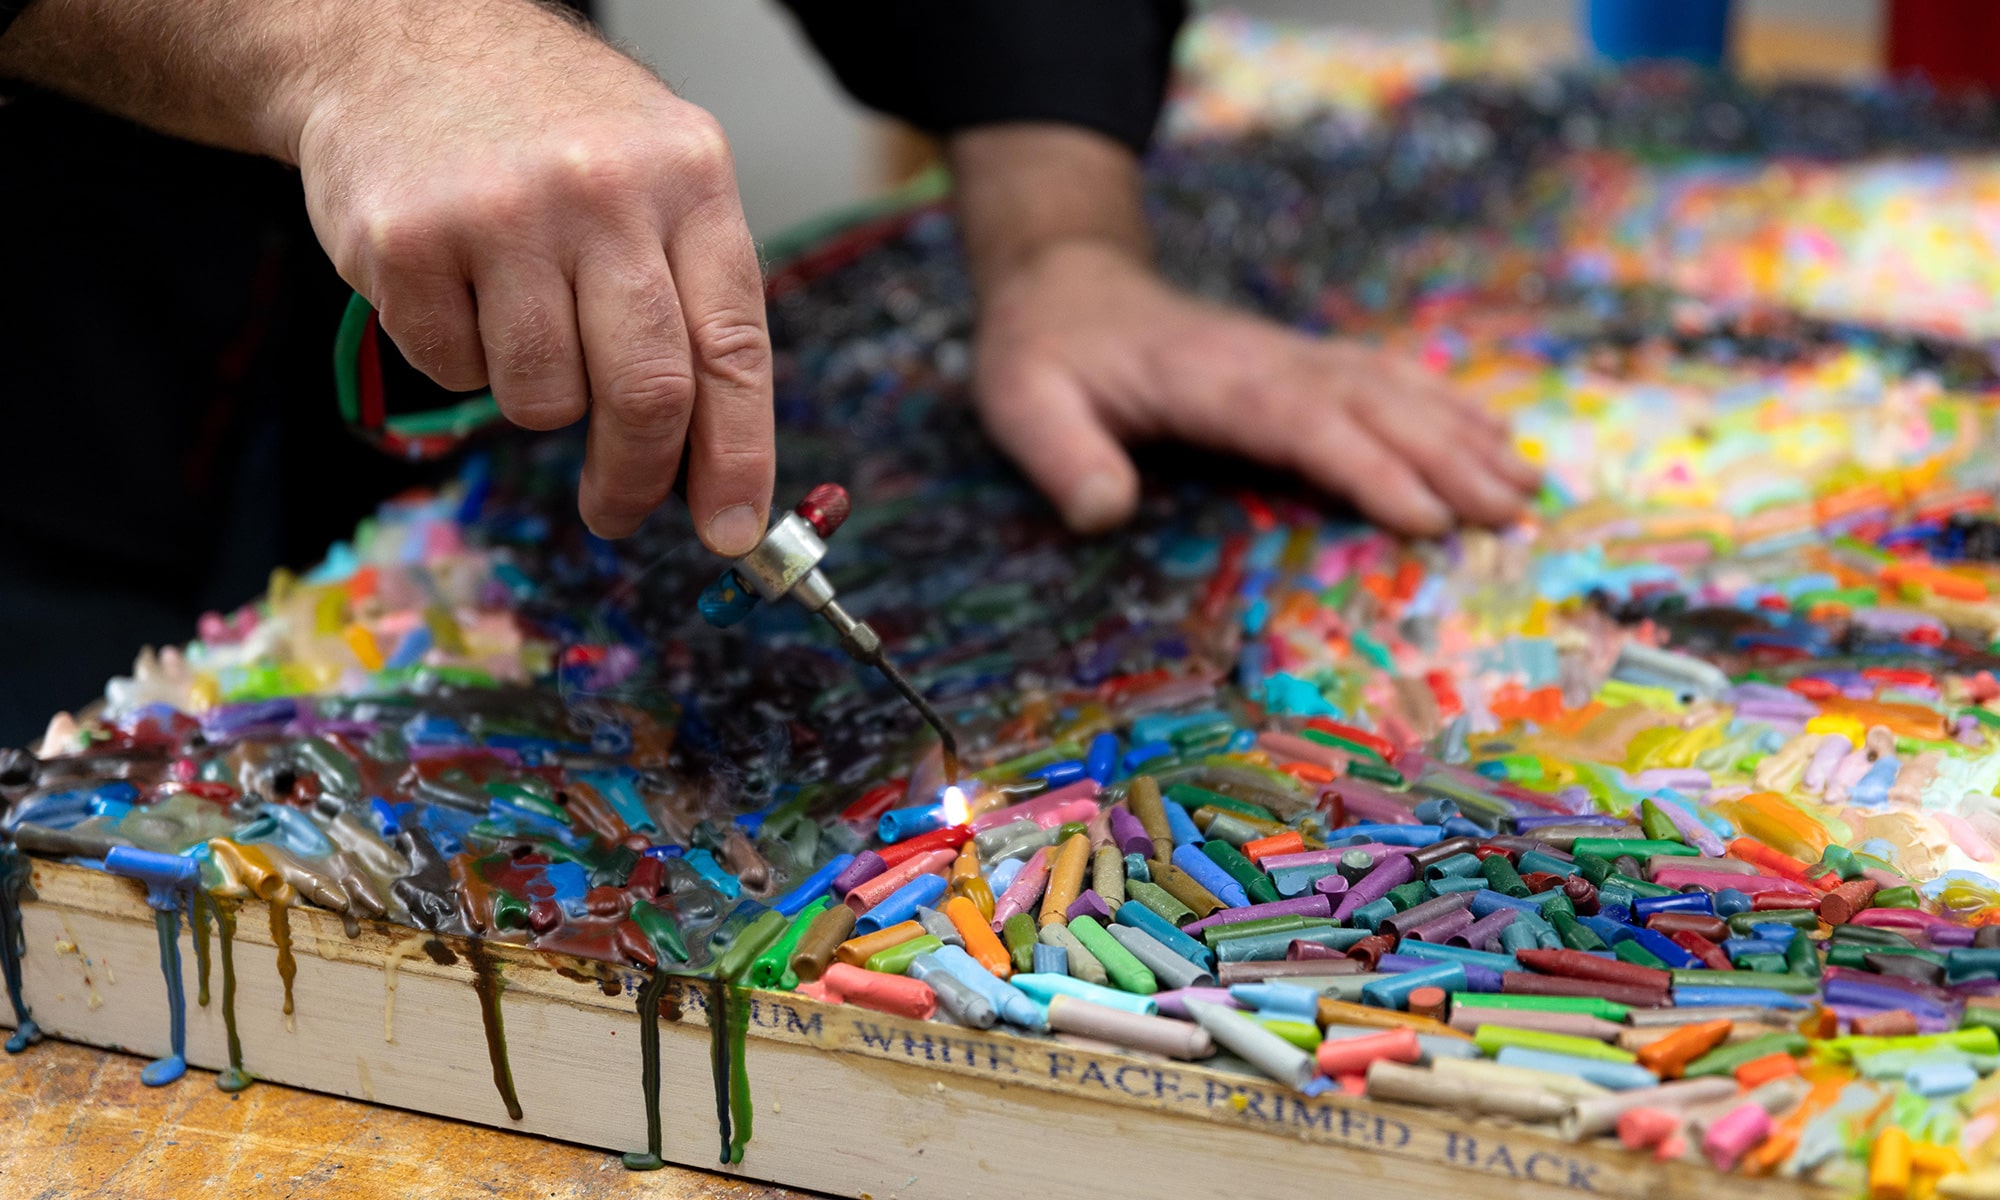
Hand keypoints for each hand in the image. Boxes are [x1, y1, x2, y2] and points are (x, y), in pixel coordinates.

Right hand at [294, 3, 772, 549]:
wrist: (395, 36)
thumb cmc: (545, 129)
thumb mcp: (654, 177)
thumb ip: (694, 302)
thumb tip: (716, 466)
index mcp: (689, 177)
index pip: (733, 348)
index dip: (739, 457)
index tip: (731, 529)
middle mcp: (604, 190)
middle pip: (647, 395)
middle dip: (637, 478)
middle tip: (619, 510)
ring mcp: (503, 213)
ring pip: (544, 398)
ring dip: (536, 396)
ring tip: (520, 320)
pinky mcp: (409, 240)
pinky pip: (454, 371)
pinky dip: (459, 357)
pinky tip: (457, 286)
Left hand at [972, 239, 1539, 535]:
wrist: (1063, 286)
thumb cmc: (1043, 355)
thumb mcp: (1024, 404)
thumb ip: (1063, 457)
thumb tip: (1103, 513)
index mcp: (1210, 378)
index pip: (1305, 423)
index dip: (1370, 468)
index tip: (1431, 515)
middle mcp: (1268, 361)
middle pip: (1372, 405)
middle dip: (1448, 457)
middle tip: (1514, 512)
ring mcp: (1291, 357)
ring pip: (1392, 389)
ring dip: (1461, 432)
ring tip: (1525, 482)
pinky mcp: (1299, 363)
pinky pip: (1384, 377)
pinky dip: (1443, 404)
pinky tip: (1488, 433)